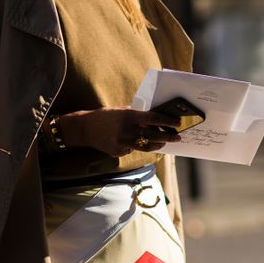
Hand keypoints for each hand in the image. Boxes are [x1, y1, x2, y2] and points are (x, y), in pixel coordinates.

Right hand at [58, 108, 180, 156]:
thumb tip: (154, 118)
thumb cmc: (106, 116)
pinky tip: (135, 142)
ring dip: (157, 144)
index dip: (168, 122)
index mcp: (129, 117)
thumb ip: (137, 115)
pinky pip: (133, 150)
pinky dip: (137, 146)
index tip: (177, 123)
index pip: (154, 119)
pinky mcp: (118, 152)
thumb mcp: (122, 111)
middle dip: (168, 136)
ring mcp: (123, 143)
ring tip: (163, 142)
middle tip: (177, 137)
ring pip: (146, 146)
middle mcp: (127, 131)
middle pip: (154, 135)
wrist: (86, 128)